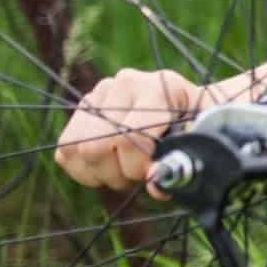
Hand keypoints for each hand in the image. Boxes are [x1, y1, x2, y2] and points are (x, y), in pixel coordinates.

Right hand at [56, 68, 205, 191]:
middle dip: (118, 174)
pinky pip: (65, 152)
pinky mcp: (82, 112)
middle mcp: (123, 84)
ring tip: (126, 172)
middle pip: (97, 146)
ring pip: (75, 150)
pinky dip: (84, 171)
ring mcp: (98, 95)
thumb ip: (182, 158)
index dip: (137, 167)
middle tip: (138, 176)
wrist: (188, 106)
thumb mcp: (201, 136)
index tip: (152, 174)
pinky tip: (110, 168)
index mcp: (157, 87)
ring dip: (100, 174)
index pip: (128, 137)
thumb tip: (154, 182)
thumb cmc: (198, 123)